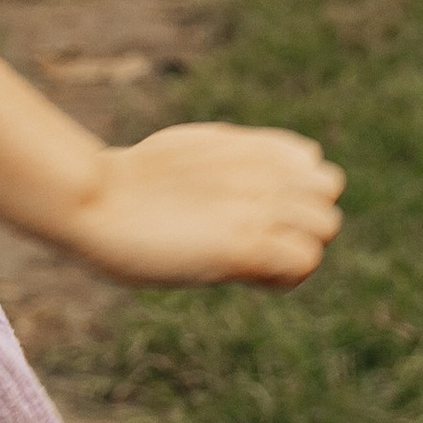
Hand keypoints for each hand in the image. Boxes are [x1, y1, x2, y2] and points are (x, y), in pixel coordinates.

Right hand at [59, 120, 344, 287]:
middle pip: (327, 192)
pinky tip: (246, 278)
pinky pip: (305, 261)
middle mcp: (260, 170)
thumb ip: (224, 161)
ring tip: (256, 262)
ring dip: (300, 247)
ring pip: (326, 226)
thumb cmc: (127, 184)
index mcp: (245, 145)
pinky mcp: (246, 244)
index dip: (292, 193)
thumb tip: (234, 177)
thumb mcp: (186, 154)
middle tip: (259, 240)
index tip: (255, 213)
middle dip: (304, 219)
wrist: (94, 200)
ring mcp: (257, 206)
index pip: (311, 163)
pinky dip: (286, 276)